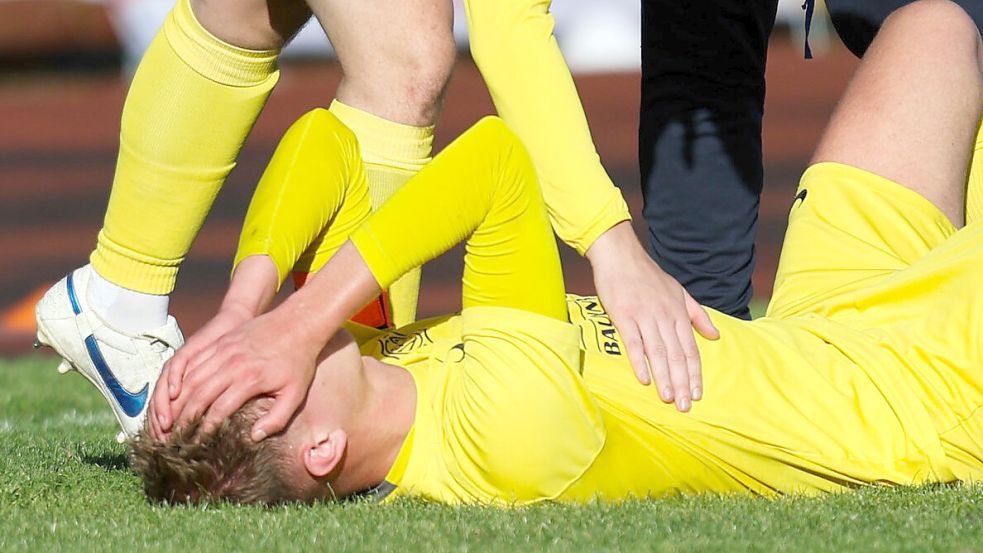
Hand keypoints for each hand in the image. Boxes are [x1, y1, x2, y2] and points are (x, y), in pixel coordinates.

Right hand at [166, 306, 321, 440]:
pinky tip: (178, 393)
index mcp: (250, 379)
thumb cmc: (298, 362)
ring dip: (179, 400)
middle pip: (199, 394)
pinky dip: (183, 379)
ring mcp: (224, 350)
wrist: (298, 323)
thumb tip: (253, 437)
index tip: (196, 443)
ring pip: (192, 378)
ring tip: (172, 418)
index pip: (219, 409)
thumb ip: (276, 419)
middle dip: (184, 418)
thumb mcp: (295, 394)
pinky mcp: (221, 342)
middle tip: (175, 435)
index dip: (205, 428)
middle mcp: (233, 364)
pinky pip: (195, 361)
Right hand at [586, 222, 718, 411]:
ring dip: (664, 377)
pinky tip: (644, 379)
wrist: (620, 255)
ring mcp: (644, 317)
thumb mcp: (679, 291)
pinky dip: (639, 361)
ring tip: (669, 399)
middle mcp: (664, 317)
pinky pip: (633, 342)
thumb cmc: (647, 274)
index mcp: (678, 313)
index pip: (690, 349)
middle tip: (686, 406)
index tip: (698, 393)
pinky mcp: (623, 316)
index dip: (694, 373)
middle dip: (682, 382)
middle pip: (676, 355)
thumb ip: (697, 314)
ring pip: (658, 352)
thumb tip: (715, 335)